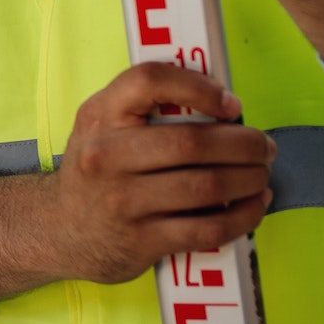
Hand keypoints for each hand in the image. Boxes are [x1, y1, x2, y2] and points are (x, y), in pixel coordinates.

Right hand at [49, 63, 273, 284]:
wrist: (61, 230)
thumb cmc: (97, 171)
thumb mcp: (102, 126)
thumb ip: (147, 107)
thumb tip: (223, 103)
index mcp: (100, 116)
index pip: (148, 82)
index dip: (198, 88)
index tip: (230, 105)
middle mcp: (107, 156)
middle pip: (192, 143)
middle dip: (244, 144)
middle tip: (263, 147)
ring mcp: (123, 201)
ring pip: (206, 187)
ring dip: (249, 180)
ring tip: (260, 174)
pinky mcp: (142, 241)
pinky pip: (208, 229)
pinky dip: (243, 216)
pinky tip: (253, 205)